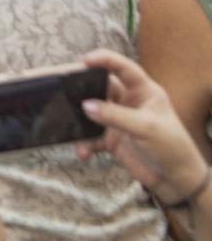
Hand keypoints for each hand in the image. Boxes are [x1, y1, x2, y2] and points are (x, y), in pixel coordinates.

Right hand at [76, 48, 210, 206]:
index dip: (106, 60)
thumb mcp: (147, 127)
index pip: (124, 69)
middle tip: (65, 91)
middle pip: (102, 88)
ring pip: (92, 112)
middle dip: (84, 89)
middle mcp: (129, 103)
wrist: (175, 180)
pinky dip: (85, 143)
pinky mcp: (112, 139)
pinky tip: (83, 153)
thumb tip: (85, 106)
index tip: (85, 60)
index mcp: (144, 92)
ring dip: (80, 120)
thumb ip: (115, 115)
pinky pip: (91, 137)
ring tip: (68, 123)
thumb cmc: (171, 147)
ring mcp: (118, 120)